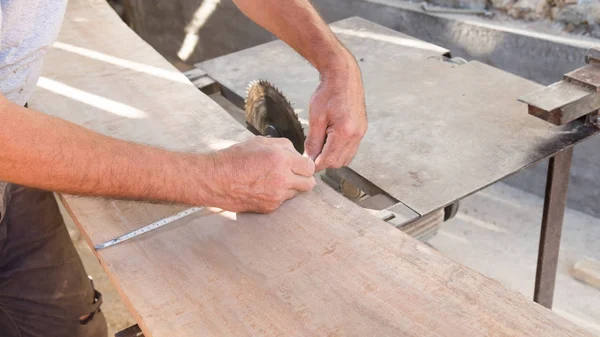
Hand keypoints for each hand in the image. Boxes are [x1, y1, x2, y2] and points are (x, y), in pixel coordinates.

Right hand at [207, 137, 315, 212]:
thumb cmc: (235, 158)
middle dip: (304, 178)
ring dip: (291, 187)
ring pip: (296, 193)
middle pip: (309, 184)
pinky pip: (282, 201)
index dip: (306, 165)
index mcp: (281, 160)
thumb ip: (283, 146)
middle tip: (295, 174)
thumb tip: (296, 153)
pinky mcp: (269, 207)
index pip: (309, 167)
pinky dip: (277, 195)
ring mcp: (276, 196)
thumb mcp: (260, 142)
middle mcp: (282, 179)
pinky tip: (264, 188)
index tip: (301, 165)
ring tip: (274, 180)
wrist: (216, 180)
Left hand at [305, 55, 366, 170]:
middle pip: (339, 162)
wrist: (343, 76)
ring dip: (333, 157)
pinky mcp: (362, 130)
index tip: (306, 163)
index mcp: (344, 131)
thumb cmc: (328, 92)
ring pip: (346, 158)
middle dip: (324, 161)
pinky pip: (351, 149)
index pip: (329, 159)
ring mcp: (361, 133)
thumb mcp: (316, 117)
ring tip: (320, 147)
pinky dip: (340, 150)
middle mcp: (356, 135)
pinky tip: (329, 142)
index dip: (316, 164)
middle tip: (311, 154)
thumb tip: (309, 158)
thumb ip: (313, 141)